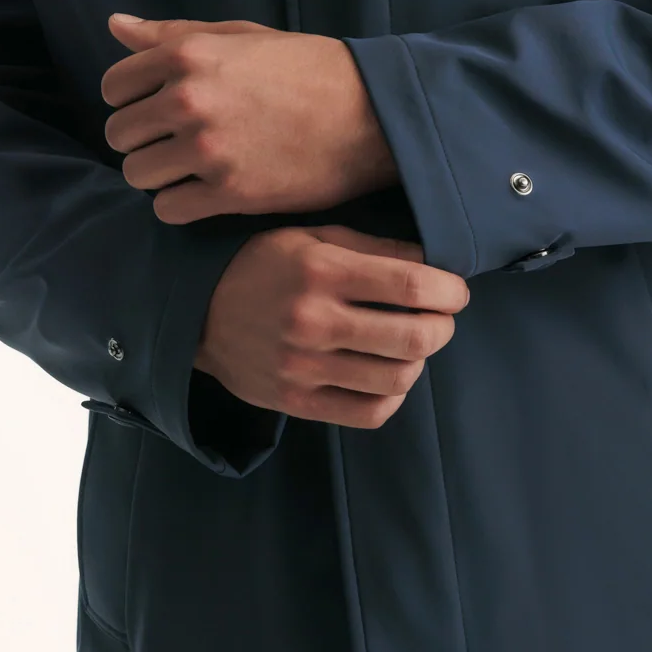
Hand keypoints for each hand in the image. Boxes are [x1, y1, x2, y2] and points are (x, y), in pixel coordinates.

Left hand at [101, 14, 398, 222]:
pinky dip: (178, 205)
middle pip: (120, 134)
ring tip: (190, 169)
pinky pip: (167, 209)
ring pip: (138, 174)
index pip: (114, 87)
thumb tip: (115, 24)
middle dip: (142, 140)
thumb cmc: (308, 69)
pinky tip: (203, 193)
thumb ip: (173, 34)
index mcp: (187, 56)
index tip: (158, 110)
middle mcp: (189, 101)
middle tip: (176, 142)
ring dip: (158, 175)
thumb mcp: (241, 37)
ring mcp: (207, 150)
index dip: (132, 101)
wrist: (370, 114)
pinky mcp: (229, 193)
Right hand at [194, 225, 469, 428]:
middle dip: (444, 327)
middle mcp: (313, 321)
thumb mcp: (314, 238)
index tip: (455, 292)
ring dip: (419, 361)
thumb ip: (375, 249)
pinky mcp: (296, 401)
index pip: (412, 287)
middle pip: (414, 338)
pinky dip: (393, 397)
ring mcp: (304, 367)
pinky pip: (369, 413)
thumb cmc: (265, 265)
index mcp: (321, 271)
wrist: (197, 311)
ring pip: (398, 379)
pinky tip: (388, 375)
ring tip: (410, 344)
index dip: (450, 292)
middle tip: (441, 319)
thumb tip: (437, 264)